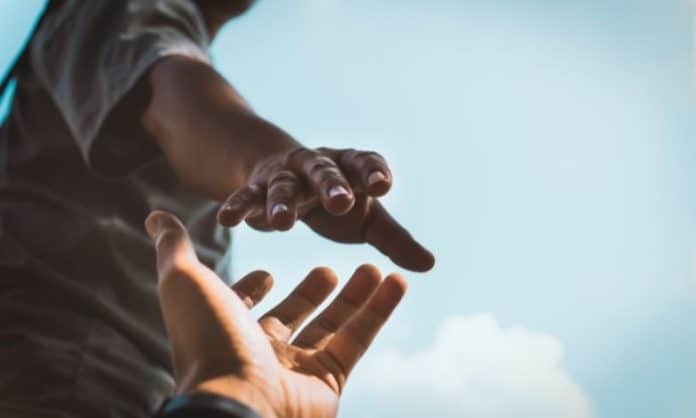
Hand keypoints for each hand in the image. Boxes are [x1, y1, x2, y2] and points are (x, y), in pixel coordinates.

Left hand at [146, 210, 407, 417]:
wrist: (237, 403)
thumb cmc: (207, 340)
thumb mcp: (185, 282)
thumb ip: (174, 248)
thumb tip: (155, 215)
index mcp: (225, 329)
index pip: (242, 306)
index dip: (252, 290)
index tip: (268, 272)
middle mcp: (259, 352)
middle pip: (293, 315)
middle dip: (311, 292)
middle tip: (329, 269)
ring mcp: (295, 369)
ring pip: (332, 327)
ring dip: (354, 297)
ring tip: (374, 266)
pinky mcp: (328, 382)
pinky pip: (357, 340)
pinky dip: (379, 310)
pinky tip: (396, 280)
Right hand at [216, 147, 434, 271]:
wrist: (286, 175)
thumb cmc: (335, 201)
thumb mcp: (367, 219)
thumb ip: (394, 239)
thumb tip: (429, 265)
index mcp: (350, 169)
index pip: (364, 163)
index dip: (373, 172)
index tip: (382, 185)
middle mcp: (318, 166)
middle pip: (326, 172)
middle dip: (332, 185)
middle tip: (341, 202)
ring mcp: (285, 176)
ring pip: (283, 186)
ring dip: (282, 202)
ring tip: (282, 223)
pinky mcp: (256, 188)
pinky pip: (246, 197)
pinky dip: (237, 206)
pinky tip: (227, 220)